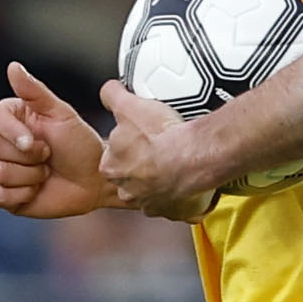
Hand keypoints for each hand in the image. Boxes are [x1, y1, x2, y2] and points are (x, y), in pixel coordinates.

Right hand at [0, 62, 111, 218]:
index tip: (33, 140)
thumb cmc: (80, 145)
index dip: (10, 131)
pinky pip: (0, 195)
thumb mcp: (61, 114)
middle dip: (27, 155)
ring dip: (30, 175)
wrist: (95, 180)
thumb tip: (13, 66)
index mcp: (13, 120)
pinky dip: (24, 194)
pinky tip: (38, 189)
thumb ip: (35, 92)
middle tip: (48, 155)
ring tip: (47, 172)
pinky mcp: (6, 196)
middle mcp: (4, 144)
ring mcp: (3, 170)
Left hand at [98, 81, 216, 221]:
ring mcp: (152, 203)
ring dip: (163, 180)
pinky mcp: (176, 210)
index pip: (113, 156)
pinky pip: (178, 202)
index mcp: (111, 168)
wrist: (193, 157)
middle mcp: (128, 191)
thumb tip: (109, 90)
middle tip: (160, 147)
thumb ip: (112, 96)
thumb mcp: (129, 106)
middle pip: (132, 176)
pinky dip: (183, 192)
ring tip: (176, 162)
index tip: (140, 138)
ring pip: (155, 191)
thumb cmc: (159, 136)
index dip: (128, 145)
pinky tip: (189, 177)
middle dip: (144, 165)